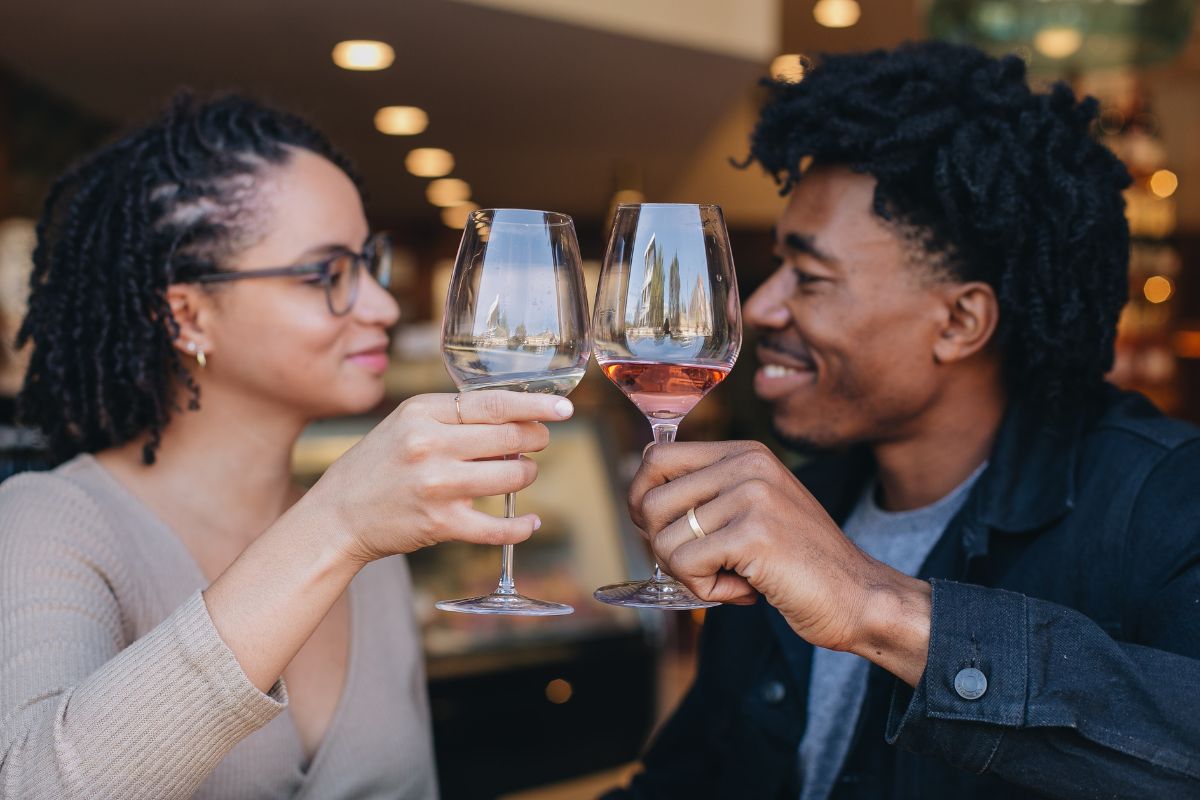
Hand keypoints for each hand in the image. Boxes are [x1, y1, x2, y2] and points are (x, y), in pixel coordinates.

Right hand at [307, 390, 573, 563]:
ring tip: (521, 474)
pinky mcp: (441, 523)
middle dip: (535, 439)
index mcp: (422, 412)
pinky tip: (530, 521)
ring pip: (510, 477)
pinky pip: (497, 526)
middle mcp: (430, 445)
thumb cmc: (377, 466)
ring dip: (526, 475)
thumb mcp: (406, 423)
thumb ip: (453, 416)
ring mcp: (437, 485)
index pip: (493, 403)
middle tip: (540, 441)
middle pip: (508, 436)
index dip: (534, 405)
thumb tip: (513, 415)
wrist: (338, 515)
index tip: (561, 408)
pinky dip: (521, 526)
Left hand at [630, 441, 930, 682]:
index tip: (661, 529)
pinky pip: (685, 567)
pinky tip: (745, 590)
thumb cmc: (798, 563)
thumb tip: (640, 501)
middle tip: (701, 565)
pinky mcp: (753, 534)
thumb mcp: (753, 510)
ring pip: (664, 540)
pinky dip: (706, 592)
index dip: (642, 498)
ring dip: (689, 575)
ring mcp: (752, 496)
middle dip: (661, 545)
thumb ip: (707, 496)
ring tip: (733, 577)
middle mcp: (747, 465)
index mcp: (744, 454)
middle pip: (650, 501)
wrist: (859, 596)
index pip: (656, 456)